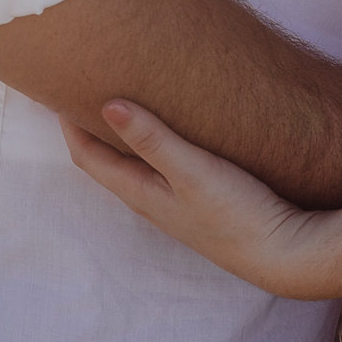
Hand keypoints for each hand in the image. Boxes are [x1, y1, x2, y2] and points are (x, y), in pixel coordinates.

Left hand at [63, 101, 338, 298]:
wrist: (284, 254)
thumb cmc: (239, 215)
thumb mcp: (193, 171)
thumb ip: (152, 139)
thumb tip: (106, 104)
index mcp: (140, 193)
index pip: (87, 156)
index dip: (67, 123)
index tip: (57, 87)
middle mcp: (150, 200)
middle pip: (104, 160)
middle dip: (88, 126)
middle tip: (82, 87)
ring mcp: (175, 203)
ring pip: (133, 164)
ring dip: (120, 135)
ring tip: (120, 100)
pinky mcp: (200, 201)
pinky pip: (161, 168)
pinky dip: (151, 144)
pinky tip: (170, 129)